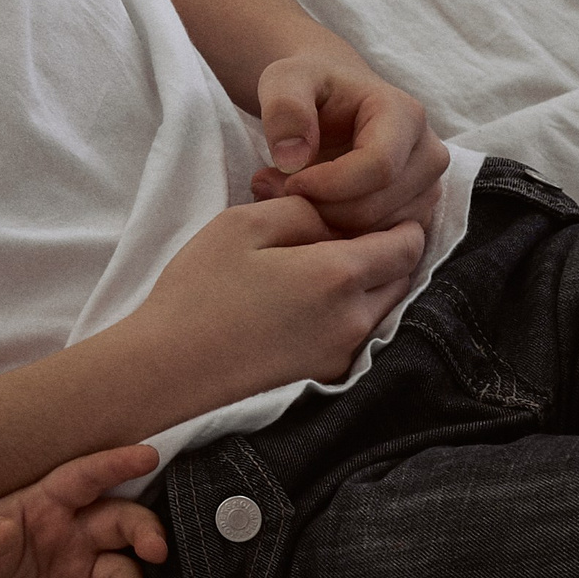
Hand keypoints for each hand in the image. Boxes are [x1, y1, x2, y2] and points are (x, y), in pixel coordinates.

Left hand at [0, 445, 164, 577]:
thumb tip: (0, 531)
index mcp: (47, 503)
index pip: (87, 478)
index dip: (117, 465)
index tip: (148, 455)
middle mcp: (75, 532)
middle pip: (124, 522)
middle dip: (145, 531)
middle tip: (155, 550)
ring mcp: (83, 572)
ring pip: (126, 573)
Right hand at [140, 195, 424, 408]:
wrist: (170, 367)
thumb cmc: (200, 290)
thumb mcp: (243, 224)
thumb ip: (304, 209)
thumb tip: (337, 216)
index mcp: (339, 275)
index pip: (408, 244)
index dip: (402, 220)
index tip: (382, 204)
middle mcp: (354, 319)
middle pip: (403, 277)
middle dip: (389, 250)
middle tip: (352, 228)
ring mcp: (343, 352)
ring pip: (383, 306)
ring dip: (370, 281)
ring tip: (324, 260)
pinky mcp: (326, 373)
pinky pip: (359, 332)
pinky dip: (350, 309)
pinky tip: (308, 297)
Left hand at [249, 48, 447, 234]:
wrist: (330, 99)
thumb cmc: (309, 86)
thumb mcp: (285, 80)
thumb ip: (284, 109)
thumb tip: (293, 160)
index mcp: (405, 115)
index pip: (378, 166)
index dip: (327, 184)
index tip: (286, 180)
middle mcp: (428, 154)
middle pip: (376, 207)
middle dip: (318, 207)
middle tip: (271, 188)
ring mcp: (426, 189)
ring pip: (376, 232)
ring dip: (323, 223)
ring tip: (282, 192)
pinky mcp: (414, 214)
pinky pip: (376, 243)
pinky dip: (336, 235)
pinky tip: (304, 209)